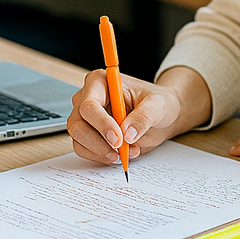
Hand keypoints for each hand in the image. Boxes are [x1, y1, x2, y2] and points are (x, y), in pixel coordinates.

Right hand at [67, 66, 211, 164]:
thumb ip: (143, 116)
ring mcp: (85, 117)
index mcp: (101, 81)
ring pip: (79, 140)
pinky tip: (122, 154)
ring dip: (102, 152)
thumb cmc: (158, 103)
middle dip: (98, 142)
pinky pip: (85, 150)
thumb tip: (128, 134)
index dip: (102, 124)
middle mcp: (88, 98)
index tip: (118, 139)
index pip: (90, 104)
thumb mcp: (157, 105)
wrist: (161, 116)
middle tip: (120, 152)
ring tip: (128, 152)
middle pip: (77, 124)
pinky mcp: (89, 134)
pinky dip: (102, 156)